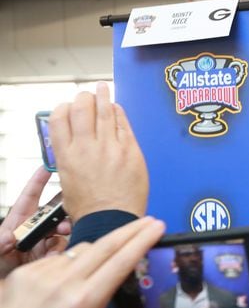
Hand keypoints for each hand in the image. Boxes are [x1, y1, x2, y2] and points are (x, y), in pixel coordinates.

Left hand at [0, 167, 70, 277]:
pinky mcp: (50, 256)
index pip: (30, 195)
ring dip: (64, 228)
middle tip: (63, 212)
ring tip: (61, 234)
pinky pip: (62, 249)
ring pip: (62, 229)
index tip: (49, 166)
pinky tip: (52, 257)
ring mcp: (43, 242)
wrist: (6, 294)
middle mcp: (33, 229)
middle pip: (52, 210)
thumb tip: (8, 237)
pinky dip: (60, 252)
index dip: (40, 179)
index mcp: (17, 220)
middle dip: (62, 207)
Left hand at [0, 217, 167, 307]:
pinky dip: (74, 262)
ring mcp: (43, 273)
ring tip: (110, 260)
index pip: (121, 261)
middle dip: (131, 230)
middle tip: (150, 220)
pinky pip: (60, 257)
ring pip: (83, 249)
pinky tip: (75, 277)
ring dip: (102, 249)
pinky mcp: (27, 271)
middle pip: (105, 244)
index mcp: (85, 301)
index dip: (141, 240)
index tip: (157, 227)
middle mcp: (64, 282)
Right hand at [49, 81, 147, 220]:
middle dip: (84, 98)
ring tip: (103, 87)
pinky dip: (119, 113)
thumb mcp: (67, 180)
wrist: (111, 220)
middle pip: (82, 108)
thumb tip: (72, 142)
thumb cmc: (90, 207)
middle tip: (87, 95)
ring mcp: (110, 148)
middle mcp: (86, 147)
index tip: (68, 106)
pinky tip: (117, 108)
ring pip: (104, 111)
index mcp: (66, 155)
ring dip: (103, 96)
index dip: (63, 107)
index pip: (59, 118)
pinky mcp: (130, 151)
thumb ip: (69, 157)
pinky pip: (124, 125)